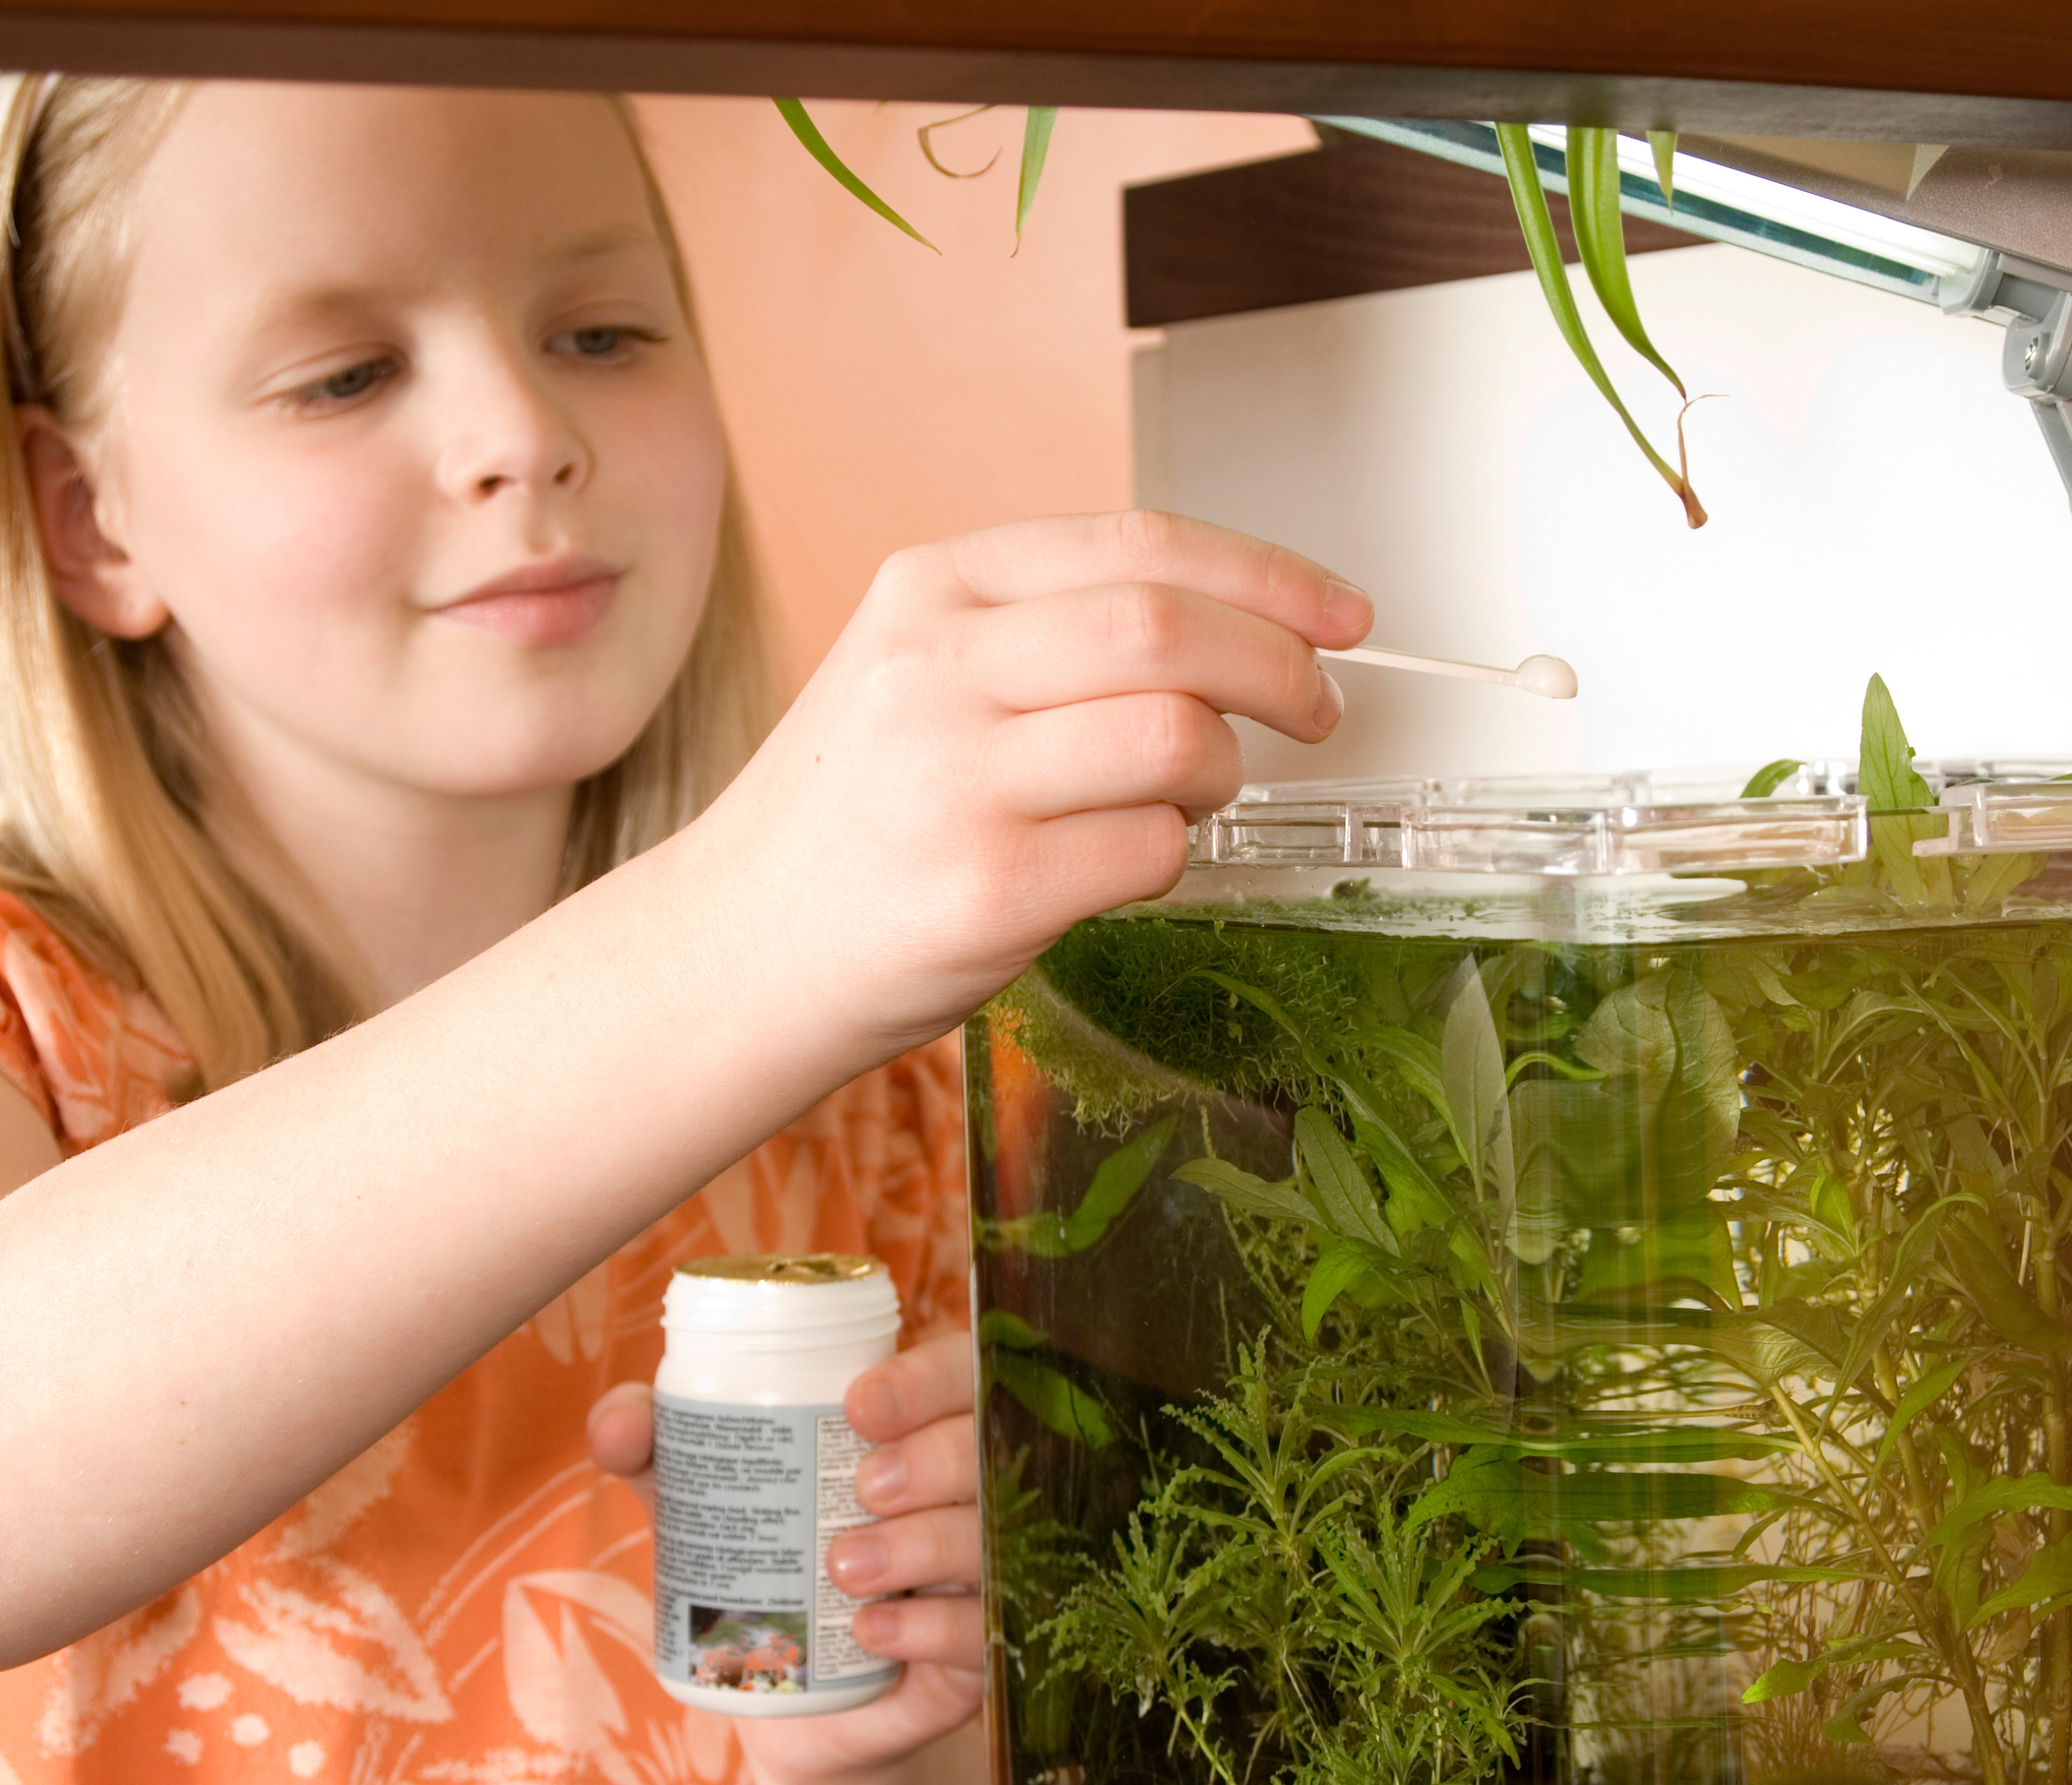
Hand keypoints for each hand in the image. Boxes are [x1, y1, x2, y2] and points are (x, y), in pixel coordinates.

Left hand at [586, 1329, 984, 1783]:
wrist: (784, 1705)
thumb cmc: (759, 1570)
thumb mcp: (706, 1505)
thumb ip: (661, 1451)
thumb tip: (622, 1420)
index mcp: (924, 1427)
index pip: (964, 1368)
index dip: (927, 1377)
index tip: (859, 1405)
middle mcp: (974, 1492)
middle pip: (993, 1444)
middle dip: (933, 1458)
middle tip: (862, 1488)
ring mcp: (989, 1574)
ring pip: (995, 1537)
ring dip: (923, 1544)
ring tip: (845, 1568)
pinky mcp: (983, 1656)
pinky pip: (984, 1632)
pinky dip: (926, 1628)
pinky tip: (868, 1632)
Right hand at [685, 510, 1368, 1061]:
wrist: (731, 952)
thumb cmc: (850, 821)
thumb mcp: (918, 673)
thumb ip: (1050, 633)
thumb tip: (1242, 626)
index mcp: (930, 590)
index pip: (1141, 543)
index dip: (1269, 575)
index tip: (1340, 614)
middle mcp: (934, 669)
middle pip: (1172, 629)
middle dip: (1280, 667)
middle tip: (1315, 710)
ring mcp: (953, 780)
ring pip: (1176, 737)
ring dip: (1223, 773)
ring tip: (1195, 797)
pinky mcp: (981, 889)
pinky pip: (1150, 851)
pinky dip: (1170, 857)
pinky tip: (1121, 864)